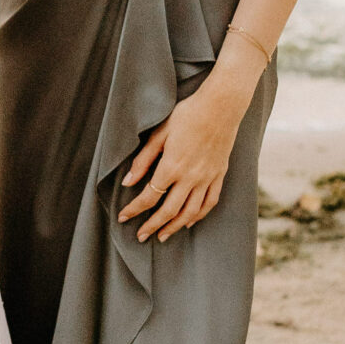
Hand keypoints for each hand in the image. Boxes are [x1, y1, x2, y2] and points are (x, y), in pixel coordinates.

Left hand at [118, 83, 244, 242]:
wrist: (221, 106)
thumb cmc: (187, 115)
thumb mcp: (160, 133)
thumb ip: (143, 159)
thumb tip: (128, 182)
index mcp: (171, 166)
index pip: (149, 196)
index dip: (134, 209)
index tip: (123, 217)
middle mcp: (190, 178)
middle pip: (168, 211)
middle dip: (152, 226)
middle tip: (141, 236)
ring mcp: (207, 178)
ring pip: (190, 212)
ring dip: (174, 227)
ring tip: (163, 236)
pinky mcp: (219, 175)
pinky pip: (209, 203)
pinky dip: (199, 216)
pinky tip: (189, 222)